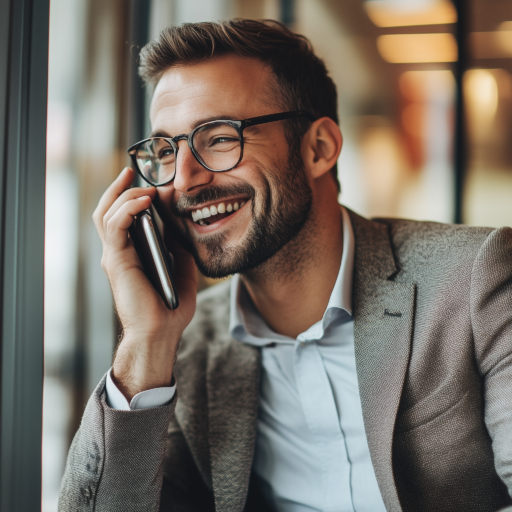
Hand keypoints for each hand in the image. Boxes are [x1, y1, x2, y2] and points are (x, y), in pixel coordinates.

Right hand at [92, 167, 197, 399]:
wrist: (162, 331)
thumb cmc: (170, 306)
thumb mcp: (182, 267)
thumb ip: (178, 245)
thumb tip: (182, 224)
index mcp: (132, 253)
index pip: (122, 218)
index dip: (130, 197)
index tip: (148, 184)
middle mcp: (119, 252)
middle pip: (108, 210)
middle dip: (118, 188)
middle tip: (131, 172)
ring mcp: (115, 255)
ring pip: (107, 213)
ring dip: (124, 195)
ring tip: (144, 187)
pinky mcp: (117, 260)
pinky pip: (114, 225)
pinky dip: (127, 208)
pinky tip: (144, 200)